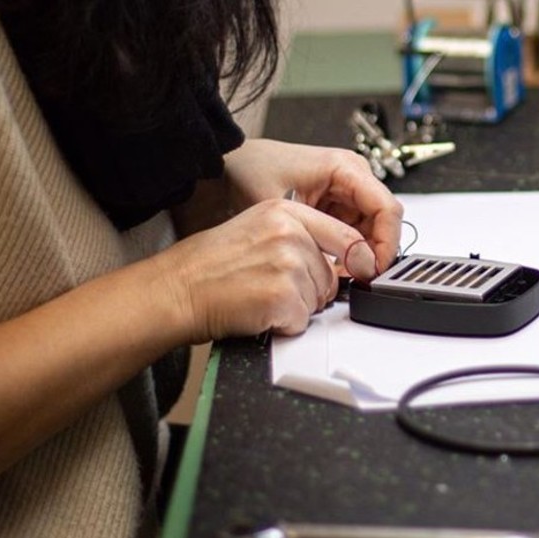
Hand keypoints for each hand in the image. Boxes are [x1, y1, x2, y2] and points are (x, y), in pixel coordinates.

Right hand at [159, 197, 381, 342]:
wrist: (178, 289)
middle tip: (271, 288)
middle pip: (331, 275)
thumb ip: (298, 236)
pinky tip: (257, 311)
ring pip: (318, 300)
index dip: (356, 260)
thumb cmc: (208, 265)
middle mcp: (289, 233)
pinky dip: (282, 325)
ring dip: (294, 308)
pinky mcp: (283, 296)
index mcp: (285, 212)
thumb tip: (340, 257)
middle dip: (309, 291)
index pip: (345, 236)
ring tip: (260, 297)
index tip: (361, 271)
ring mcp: (287, 263)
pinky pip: (302, 321)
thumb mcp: (256, 229)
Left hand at [221, 138, 403, 277]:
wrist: (231, 167)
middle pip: (383, 221)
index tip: (374, 270)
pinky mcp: (334, 202)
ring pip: (370, 229)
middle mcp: (351, 175)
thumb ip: (320, 239)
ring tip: (341, 274)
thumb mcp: (287, 211)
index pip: (387, 209)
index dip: (386, 244)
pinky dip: (346, 250)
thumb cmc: (252, 172)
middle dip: (374, 252)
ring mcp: (344, 189)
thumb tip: (350, 267)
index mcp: (345, 167)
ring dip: (360, 253)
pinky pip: (352, 230)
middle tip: (359, 278)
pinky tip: (332, 265)